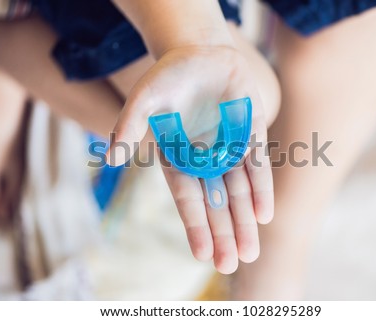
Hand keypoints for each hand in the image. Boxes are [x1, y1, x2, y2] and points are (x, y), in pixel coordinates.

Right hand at [107, 45, 273, 273]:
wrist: (202, 54)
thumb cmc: (169, 76)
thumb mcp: (145, 98)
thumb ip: (129, 125)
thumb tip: (111, 157)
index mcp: (177, 159)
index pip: (187, 199)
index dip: (195, 226)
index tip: (202, 254)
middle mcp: (204, 160)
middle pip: (215, 204)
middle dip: (223, 233)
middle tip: (229, 264)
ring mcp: (229, 150)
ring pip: (238, 192)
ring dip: (244, 221)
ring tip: (249, 252)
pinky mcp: (251, 136)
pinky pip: (257, 167)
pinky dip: (260, 190)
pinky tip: (263, 215)